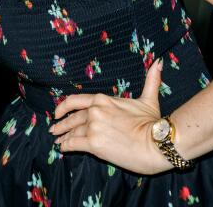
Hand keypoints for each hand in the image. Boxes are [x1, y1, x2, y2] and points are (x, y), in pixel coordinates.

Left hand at [50, 60, 170, 174]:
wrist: (157, 143)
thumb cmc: (153, 122)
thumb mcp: (149, 99)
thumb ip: (150, 81)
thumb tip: (158, 62)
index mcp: (103, 100)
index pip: (75, 101)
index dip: (63, 107)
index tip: (57, 112)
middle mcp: (94, 112)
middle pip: (73, 118)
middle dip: (62, 124)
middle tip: (54, 128)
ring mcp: (92, 128)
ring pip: (72, 132)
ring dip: (64, 136)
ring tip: (58, 140)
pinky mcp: (93, 144)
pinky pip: (73, 144)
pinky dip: (66, 146)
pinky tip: (62, 148)